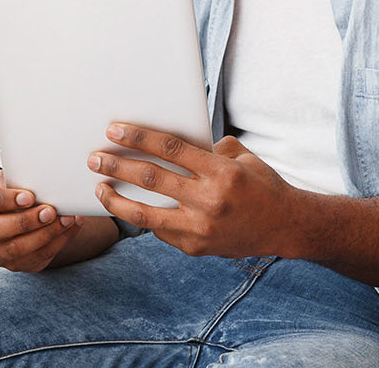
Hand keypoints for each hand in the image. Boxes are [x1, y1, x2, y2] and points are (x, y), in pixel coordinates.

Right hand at [0, 178, 83, 271]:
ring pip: (14, 250)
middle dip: (23, 221)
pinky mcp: (11, 266)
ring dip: (44, 234)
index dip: (2, 200)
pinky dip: (56, 243)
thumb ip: (12, 179)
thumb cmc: (7, 191)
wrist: (12, 213)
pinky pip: (34, 259)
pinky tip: (70, 228)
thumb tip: (34, 174)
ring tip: (66, 219)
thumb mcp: (4, 181)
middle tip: (50, 211)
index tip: (29, 196)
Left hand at [89, 126, 307, 259]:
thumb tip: (168, 141)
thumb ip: (208, 148)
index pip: (171, 148)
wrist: (285, 227)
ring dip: (116, 200)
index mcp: (221, 172)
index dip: (139, 137)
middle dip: (116, 166)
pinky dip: (144, 218)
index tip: (114, 130)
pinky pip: (160, 231)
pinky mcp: (195, 248)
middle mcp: (209, 201)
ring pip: (145, 215)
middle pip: (151, 179)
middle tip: (93, 158)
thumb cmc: (262, 185)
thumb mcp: (241, 158)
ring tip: (99, 188)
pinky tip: (131, 208)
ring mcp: (201, 229)